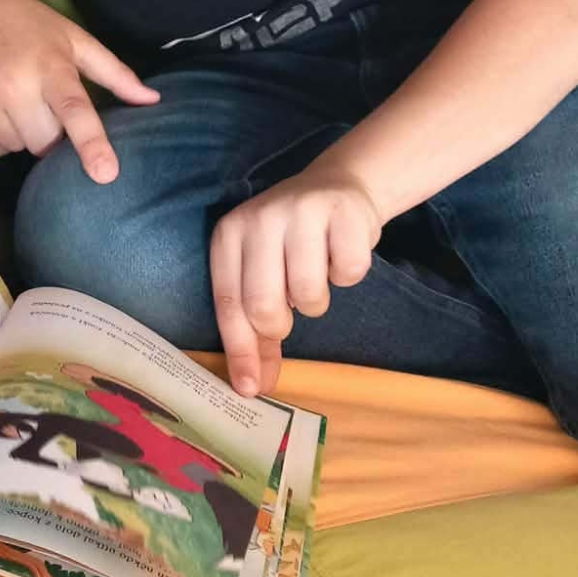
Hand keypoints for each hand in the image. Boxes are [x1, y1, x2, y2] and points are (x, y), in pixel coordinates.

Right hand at [0, 0, 158, 182]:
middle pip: (45, 143)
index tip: (106, 174)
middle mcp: (15, 85)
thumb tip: (152, 100)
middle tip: (39, 100)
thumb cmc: (29, 24)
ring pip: (15, 149)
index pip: (75, 111)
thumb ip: (115, 73)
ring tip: (12, 99)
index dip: (92, 144)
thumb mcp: (75, 38)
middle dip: (49, 132)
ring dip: (20, 135)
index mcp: (51, 67)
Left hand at [209, 160, 381, 396]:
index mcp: (229, 234)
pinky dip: (347, 276)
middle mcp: (260, 218)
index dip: (239, 350)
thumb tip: (254, 386)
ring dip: (317, 301)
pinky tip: (339, 255)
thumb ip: (255, 329)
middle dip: (279, 326)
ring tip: (316, 274)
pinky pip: (349, 274)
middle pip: (263, 305)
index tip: (250, 389)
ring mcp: (301, 210)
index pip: (228, 302)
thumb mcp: (262, 274)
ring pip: (309, 294)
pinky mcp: (343, 212)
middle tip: (291, 310)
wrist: (336, 187)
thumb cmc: (291, 243)